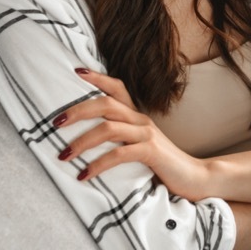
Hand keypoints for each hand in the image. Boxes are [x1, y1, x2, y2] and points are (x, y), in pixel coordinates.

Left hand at [56, 68, 210, 200]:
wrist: (196, 178)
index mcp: (137, 116)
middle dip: (77, 111)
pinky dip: (98, 164)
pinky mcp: (151, 152)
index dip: (97, 77)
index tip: (75, 71)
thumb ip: (121, 140)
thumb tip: (88, 140)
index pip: (117, 87)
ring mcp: (147, 134)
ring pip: (108, 128)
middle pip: (105, 103)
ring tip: (62, 155)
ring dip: (81, 142)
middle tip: (54, 123)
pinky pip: (119, 154)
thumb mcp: (140, 146)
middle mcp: (141, 119)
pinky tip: (83, 175)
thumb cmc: (163, 165)